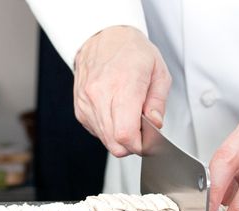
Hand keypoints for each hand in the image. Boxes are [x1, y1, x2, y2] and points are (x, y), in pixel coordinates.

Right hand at [73, 26, 171, 155]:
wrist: (103, 36)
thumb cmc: (131, 50)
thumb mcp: (158, 71)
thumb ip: (158, 103)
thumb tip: (155, 125)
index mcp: (123, 85)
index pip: (126, 134)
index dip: (139, 145)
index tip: (148, 140)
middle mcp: (101, 95)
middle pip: (115, 143)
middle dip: (132, 145)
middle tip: (141, 132)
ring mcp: (87, 103)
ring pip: (105, 140)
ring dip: (120, 138)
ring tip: (128, 118)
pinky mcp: (80, 109)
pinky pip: (96, 132)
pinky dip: (109, 130)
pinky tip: (115, 114)